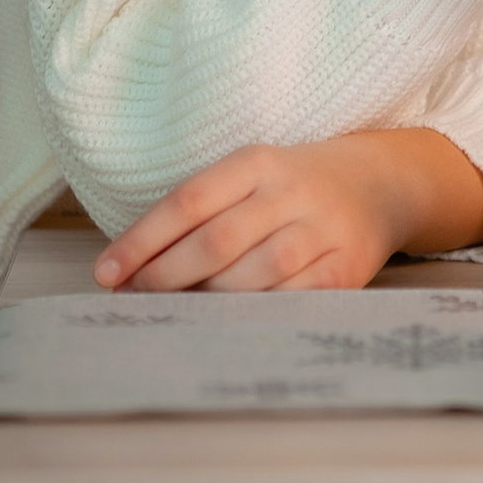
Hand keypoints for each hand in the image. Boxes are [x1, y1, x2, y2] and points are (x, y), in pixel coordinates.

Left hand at [92, 128, 482, 292]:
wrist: (377, 185)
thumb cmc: (290, 188)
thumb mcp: (247, 177)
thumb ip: (195, 213)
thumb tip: (125, 270)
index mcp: (258, 162)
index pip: (188, 202)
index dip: (140, 241)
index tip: (105, 274)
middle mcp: (292, 191)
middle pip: (216, 242)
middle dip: (166, 277)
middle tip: (139, 297)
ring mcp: (323, 230)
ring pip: (252, 275)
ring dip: (206, 300)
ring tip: (180, 309)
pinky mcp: (345, 268)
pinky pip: (290, 299)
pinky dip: (252, 314)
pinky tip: (228, 320)